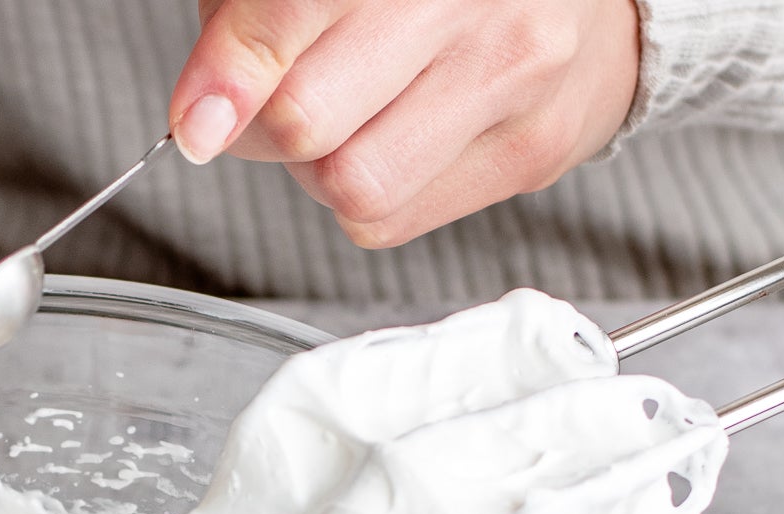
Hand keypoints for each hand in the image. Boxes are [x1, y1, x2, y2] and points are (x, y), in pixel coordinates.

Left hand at [168, 0, 640, 247]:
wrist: (585, 3)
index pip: (291, 15)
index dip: (228, 78)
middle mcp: (472, 1)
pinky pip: (390, 221)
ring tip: (344, 124)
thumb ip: (255, 15)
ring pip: (350, 186)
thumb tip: (201, 114)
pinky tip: (391, 147)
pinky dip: (365, 198)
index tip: (197, 123)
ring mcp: (513, 76)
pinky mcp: (530, 150)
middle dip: (262, 129)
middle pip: (308, 119)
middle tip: (272, 108)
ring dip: (316, 171)